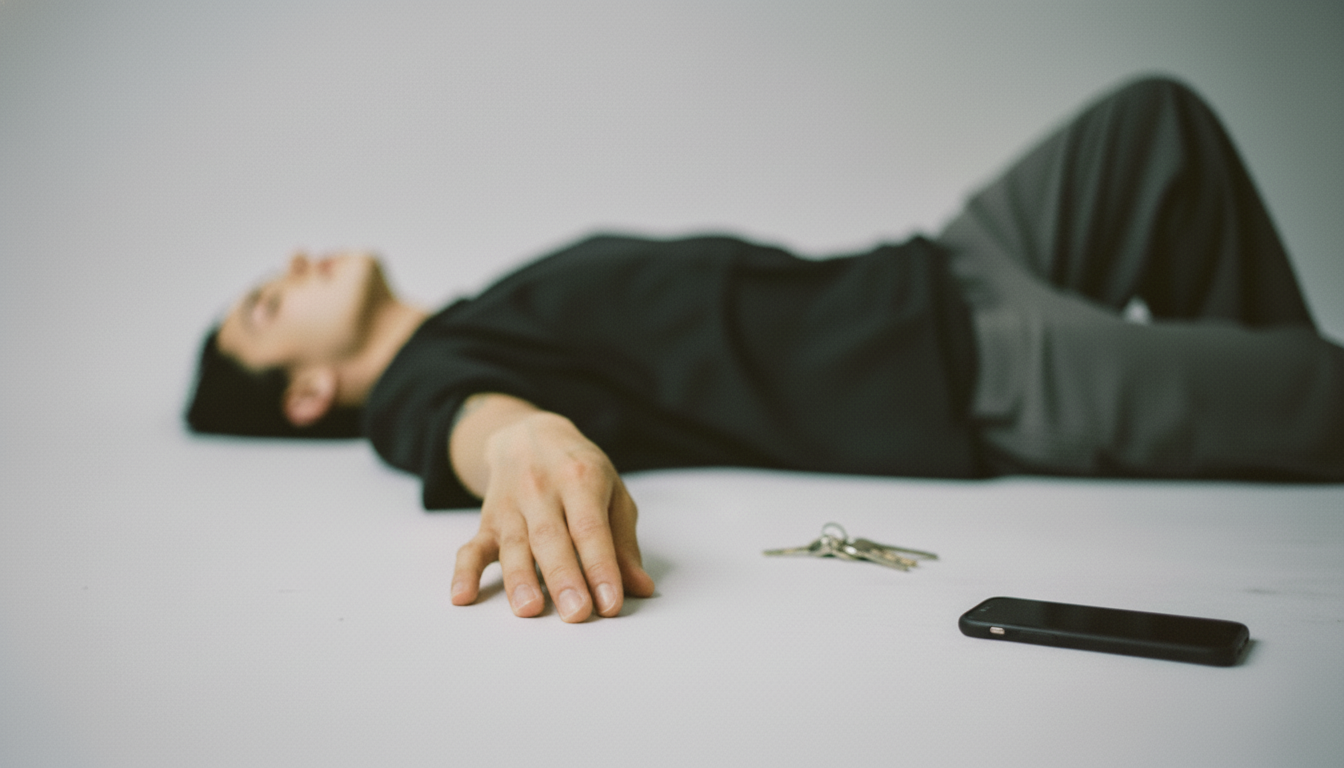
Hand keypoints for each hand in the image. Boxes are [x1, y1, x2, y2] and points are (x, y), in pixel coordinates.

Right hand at [449, 403, 654, 621]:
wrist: (530, 436)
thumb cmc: (580, 471)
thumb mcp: (612, 493)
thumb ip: (624, 543)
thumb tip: (640, 587)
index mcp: (581, 480)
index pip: (591, 528)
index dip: (601, 566)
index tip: (610, 603)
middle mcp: (542, 490)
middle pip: (551, 538)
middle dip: (563, 577)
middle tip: (576, 613)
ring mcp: (511, 506)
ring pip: (513, 545)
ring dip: (519, 579)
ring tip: (529, 610)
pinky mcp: (487, 522)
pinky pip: (471, 547)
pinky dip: (463, 572)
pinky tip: (462, 596)